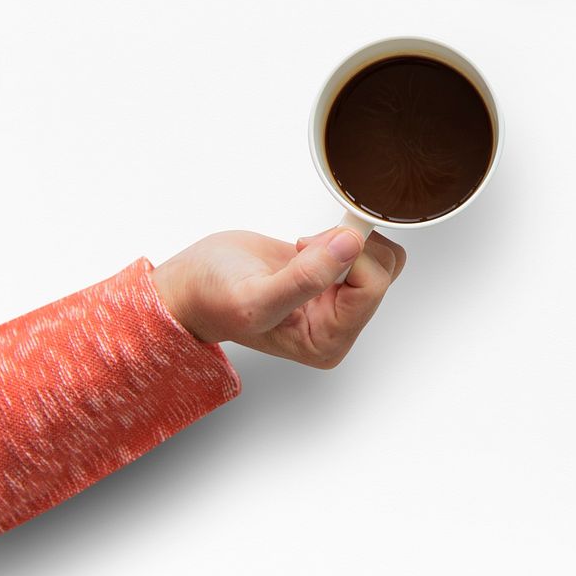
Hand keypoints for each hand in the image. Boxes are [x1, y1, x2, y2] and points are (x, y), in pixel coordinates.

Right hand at [151, 228, 404, 367]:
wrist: (193, 284)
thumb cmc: (212, 300)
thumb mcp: (254, 297)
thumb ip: (305, 277)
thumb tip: (350, 245)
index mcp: (327, 341)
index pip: (371, 288)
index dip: (347, 257)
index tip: (307, 246)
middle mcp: (339, 325)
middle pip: (381, 271)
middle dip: (345, 247)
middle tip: (302, 247)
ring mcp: (339, 300)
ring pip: (380, 257)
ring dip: (344, 240)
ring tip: (303, 248)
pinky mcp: (336, 275)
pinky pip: (366, 249)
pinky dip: (343, 234)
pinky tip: (310, 244)